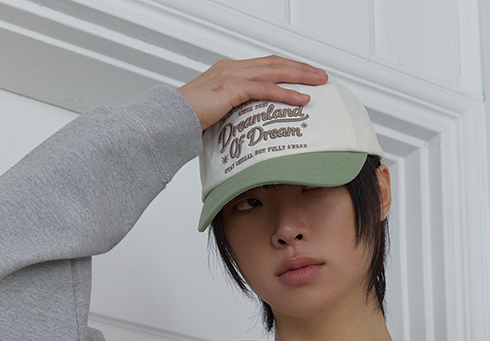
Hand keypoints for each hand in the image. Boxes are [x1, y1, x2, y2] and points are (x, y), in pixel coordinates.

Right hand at [178, 55, 327, 130]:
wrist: (169, 119)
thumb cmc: (186, 121)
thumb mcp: (214, 114)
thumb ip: (231, 114)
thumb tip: (244, 127)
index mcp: (227, 72)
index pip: (263, 66)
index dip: (285, 69)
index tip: (302, 75)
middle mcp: (232, 69)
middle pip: (274, 63)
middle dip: (299, 68)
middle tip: (319, 75)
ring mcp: (232, 76)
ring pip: (274, 71)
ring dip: (300, 76)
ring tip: (318, 82)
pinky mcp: (232, 89)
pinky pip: (266, 89)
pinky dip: (286, 93)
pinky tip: (302, 99)